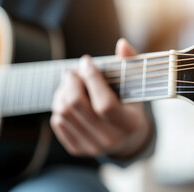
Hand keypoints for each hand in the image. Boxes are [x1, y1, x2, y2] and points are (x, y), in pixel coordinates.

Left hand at [51, 38, 151, 157]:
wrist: (127, 139)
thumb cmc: (130, 107)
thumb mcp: (136, 87)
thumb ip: (131, 63)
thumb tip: (122, 44)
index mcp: (128, 124)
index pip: (104, 103)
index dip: (92, 78)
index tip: (87, 61)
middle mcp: (110, 139)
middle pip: (76, 106)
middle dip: (71, 81)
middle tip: (74, 72)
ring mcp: (92, 147)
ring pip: (62, 112)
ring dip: (62, 92)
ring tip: (71, 84)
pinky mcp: (77, 150)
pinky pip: (57, 122)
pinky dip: (59, 106)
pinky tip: (69, 100)